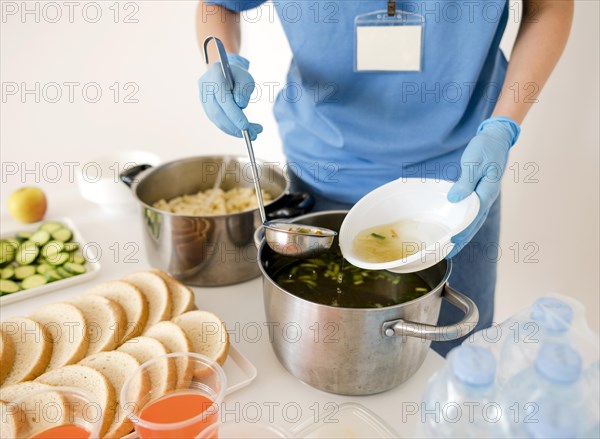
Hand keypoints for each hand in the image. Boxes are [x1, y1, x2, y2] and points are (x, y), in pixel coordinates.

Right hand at [198, 53, 262, 139]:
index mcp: (215, 74)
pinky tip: (242, 131)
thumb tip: (240, 105)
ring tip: (252, 134)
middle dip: (235, 126)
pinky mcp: (205, 107)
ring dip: (234, 130)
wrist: (226, 73)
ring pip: (217, 119)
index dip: (234, 114)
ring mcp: (202, 98)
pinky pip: (217, 121)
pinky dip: (230, 128)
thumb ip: (244, 90)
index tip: (246, 126)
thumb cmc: (238, 75)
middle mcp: (205, 86)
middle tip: (253, 134)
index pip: (223, 98)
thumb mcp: (246, 78)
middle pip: (218, 112)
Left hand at [446, 117, 520, 257]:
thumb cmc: (485, 148)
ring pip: (475, 220)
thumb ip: (465, 182)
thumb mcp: (474, 162)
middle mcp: (487, 197)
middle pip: (475, 223)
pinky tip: (457, 227)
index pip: (473, 217)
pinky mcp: (481, 192)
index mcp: (487, 191)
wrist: (497, 138)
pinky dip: (465, 222)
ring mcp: (485, 195)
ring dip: (464, 234)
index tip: (451, 241)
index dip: (463, 231)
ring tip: (451, 247)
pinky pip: (473, 211)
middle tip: (448, 253)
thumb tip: (455, 199)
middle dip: (462, 239)